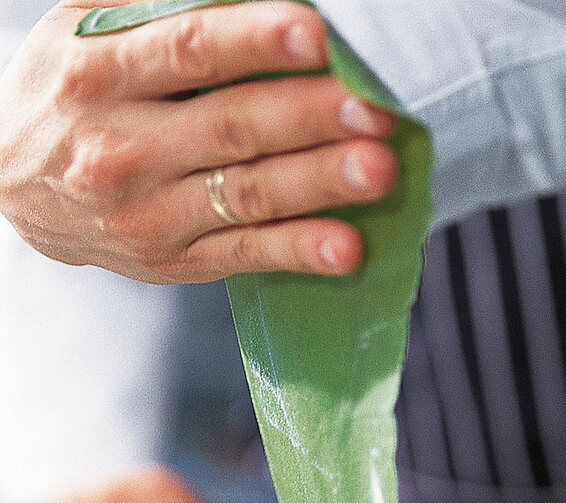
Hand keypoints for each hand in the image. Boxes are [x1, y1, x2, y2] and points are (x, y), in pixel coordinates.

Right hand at [0, 1, 396, 281]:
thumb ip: (159, 10)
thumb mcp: (85, 31)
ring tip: (377, 171)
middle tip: (374, 108)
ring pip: (246, 195)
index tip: (315, 34)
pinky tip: (345, 248)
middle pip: (230, 126)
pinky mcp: (174, 262)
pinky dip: (298, 252)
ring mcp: (148, 214)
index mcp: (100, 74)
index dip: (254, 42)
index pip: (188, 52)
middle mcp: (122, 149)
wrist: (13, 188)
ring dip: (317, 183)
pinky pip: (245, 254)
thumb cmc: (70, 95)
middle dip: (308, 116)